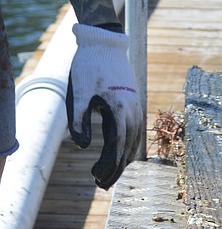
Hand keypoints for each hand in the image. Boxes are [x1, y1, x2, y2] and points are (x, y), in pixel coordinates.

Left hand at [68, 24, 144, 188]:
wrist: (105, 43)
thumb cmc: (88, 67)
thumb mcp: (78, 94)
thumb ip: (79, 121)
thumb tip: (84, 147)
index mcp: (119, 110)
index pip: (117, 147)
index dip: (108, 166)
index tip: (97, 178)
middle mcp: (133, 112)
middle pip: (128, 149)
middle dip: (116, 169)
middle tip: (101, 184)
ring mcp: (137, 108)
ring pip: (134, 143)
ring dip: (122, 160)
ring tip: (108, 173)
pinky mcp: (135, 105)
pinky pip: (136, 133)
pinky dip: (128, 147)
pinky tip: (119, 153)